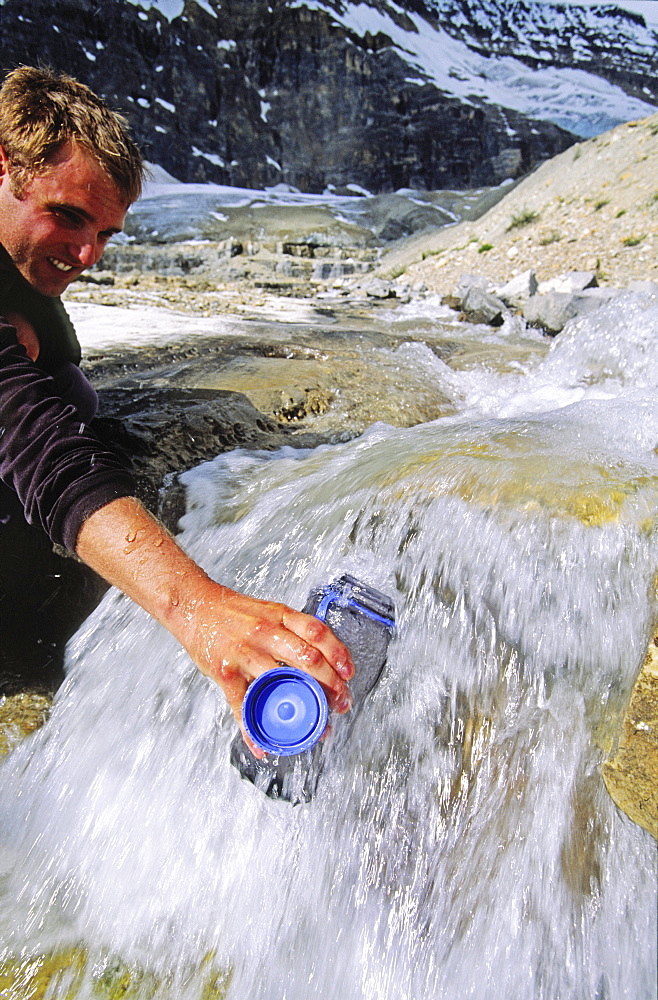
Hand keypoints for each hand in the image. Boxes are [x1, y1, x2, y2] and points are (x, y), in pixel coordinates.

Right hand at [76, 498, 354, 755]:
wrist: (193, 605)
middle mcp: (265, 632)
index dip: (338, 653)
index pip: (317, 632)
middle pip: (307, 658)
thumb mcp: (268, 611)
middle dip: (330, 685)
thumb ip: (292, 630)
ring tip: (317, 724)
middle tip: (340, 702)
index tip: (349, 673)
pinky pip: (242, 705)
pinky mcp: (224, 672)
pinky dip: (253, 729)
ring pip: (280, 682)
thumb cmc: (233, 613)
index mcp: (279, 615)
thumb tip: (322, 654)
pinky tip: (262, 743)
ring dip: (302, 707)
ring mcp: (244, 652)